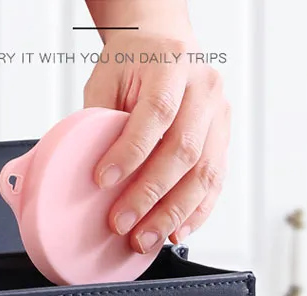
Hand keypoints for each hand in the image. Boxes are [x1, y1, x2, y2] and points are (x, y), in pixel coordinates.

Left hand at [83, 31, 230, 252]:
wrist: (165, 44)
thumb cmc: (132, 64)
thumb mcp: (106, 78)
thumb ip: (99, 120)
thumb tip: (82, 175)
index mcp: (171, 64)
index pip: (156, 112)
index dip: (130, 152)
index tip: (102, 180)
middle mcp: (204, 89)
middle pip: (184, 150)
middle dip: (150, 194)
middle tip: (122, 223)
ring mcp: (220, 116)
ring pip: (204, 173)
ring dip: (173, 213)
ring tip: (145, 239)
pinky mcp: (224, 139)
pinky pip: (215, 183)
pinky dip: (195, 213)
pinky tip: (174, 232)